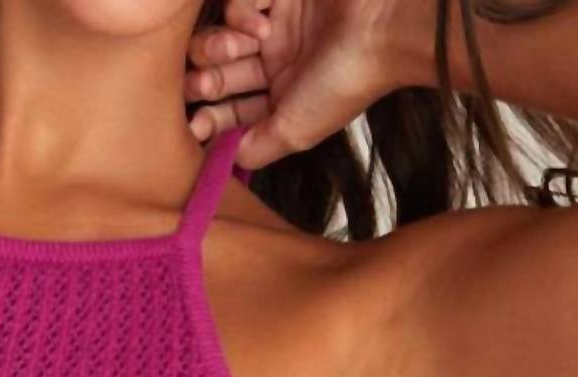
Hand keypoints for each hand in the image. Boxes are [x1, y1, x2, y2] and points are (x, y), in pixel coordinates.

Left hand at [185, 0, 421, 168]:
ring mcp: (278, 26)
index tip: (194, 124)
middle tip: (201, 84)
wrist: (383, 27)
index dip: (208, 119)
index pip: (232, 112)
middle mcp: (277, 64)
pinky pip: (242, 0)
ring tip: (236, 47)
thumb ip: (256, 149)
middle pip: (220, 72)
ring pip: (223, 35)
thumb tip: (222, 160)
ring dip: (219, 44)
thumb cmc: (346, 82)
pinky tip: (263, 24)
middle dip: (205, 81)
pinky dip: (242, 12)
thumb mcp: (296, 131)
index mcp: (282, 100)